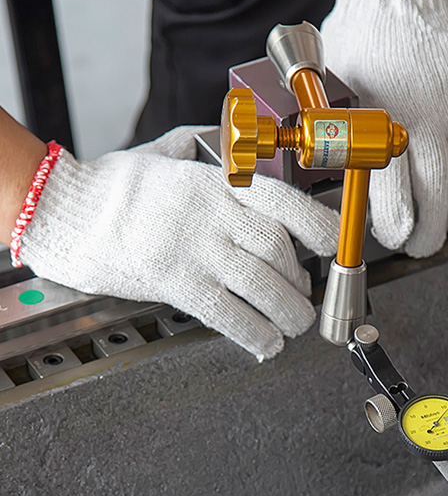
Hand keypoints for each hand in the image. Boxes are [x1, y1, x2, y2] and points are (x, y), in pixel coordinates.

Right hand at [18, 127, 338, 359]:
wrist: (64, 212)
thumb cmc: (116, 187)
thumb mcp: (168, 154)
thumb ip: (209, 152)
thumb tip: (242, 152)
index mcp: (216, 182)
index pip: (283, 202)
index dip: (318, 226)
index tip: (334, 244)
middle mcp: (212, 214)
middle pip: (278, 249)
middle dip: (300, 280)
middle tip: (301, 293)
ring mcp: (195, 249)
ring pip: (263, 285)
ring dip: (289, 312)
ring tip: (295, 324)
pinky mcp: (176, 282)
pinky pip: (229, 314)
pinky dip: (256, 333)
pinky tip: (265, 343)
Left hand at [322, 0, 447, 257]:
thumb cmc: (366, 41)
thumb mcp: (334, 96)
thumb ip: (339, 146)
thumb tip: (342, 191)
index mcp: (385, 128)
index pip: (396, 206)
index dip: (395, 231)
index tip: (392, 236)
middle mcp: (428, 127)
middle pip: (435, 207)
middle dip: (425, 235)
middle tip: (418, 245)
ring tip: (439, 226)